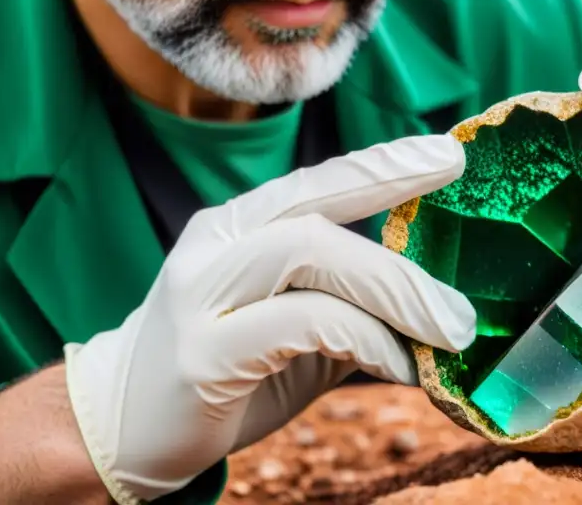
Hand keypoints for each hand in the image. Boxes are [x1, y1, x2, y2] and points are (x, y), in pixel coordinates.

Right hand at [63, 135, 474, 502]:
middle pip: (319, 219)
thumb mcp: (293, 328)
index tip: (448, 154)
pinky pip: (300, 324)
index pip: (319, 181)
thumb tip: (437, 303)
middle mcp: (216, 244)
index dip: (385, 164)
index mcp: (238, 227)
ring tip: (447, 332)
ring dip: (392, 293)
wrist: (118, 426)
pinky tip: (398, 364)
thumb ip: (348, 304)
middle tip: (462, 308)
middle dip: (401, 257)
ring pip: (310, 255)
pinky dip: (364, 339)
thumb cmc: (225, 370)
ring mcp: (200, 294)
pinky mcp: (201, 353)